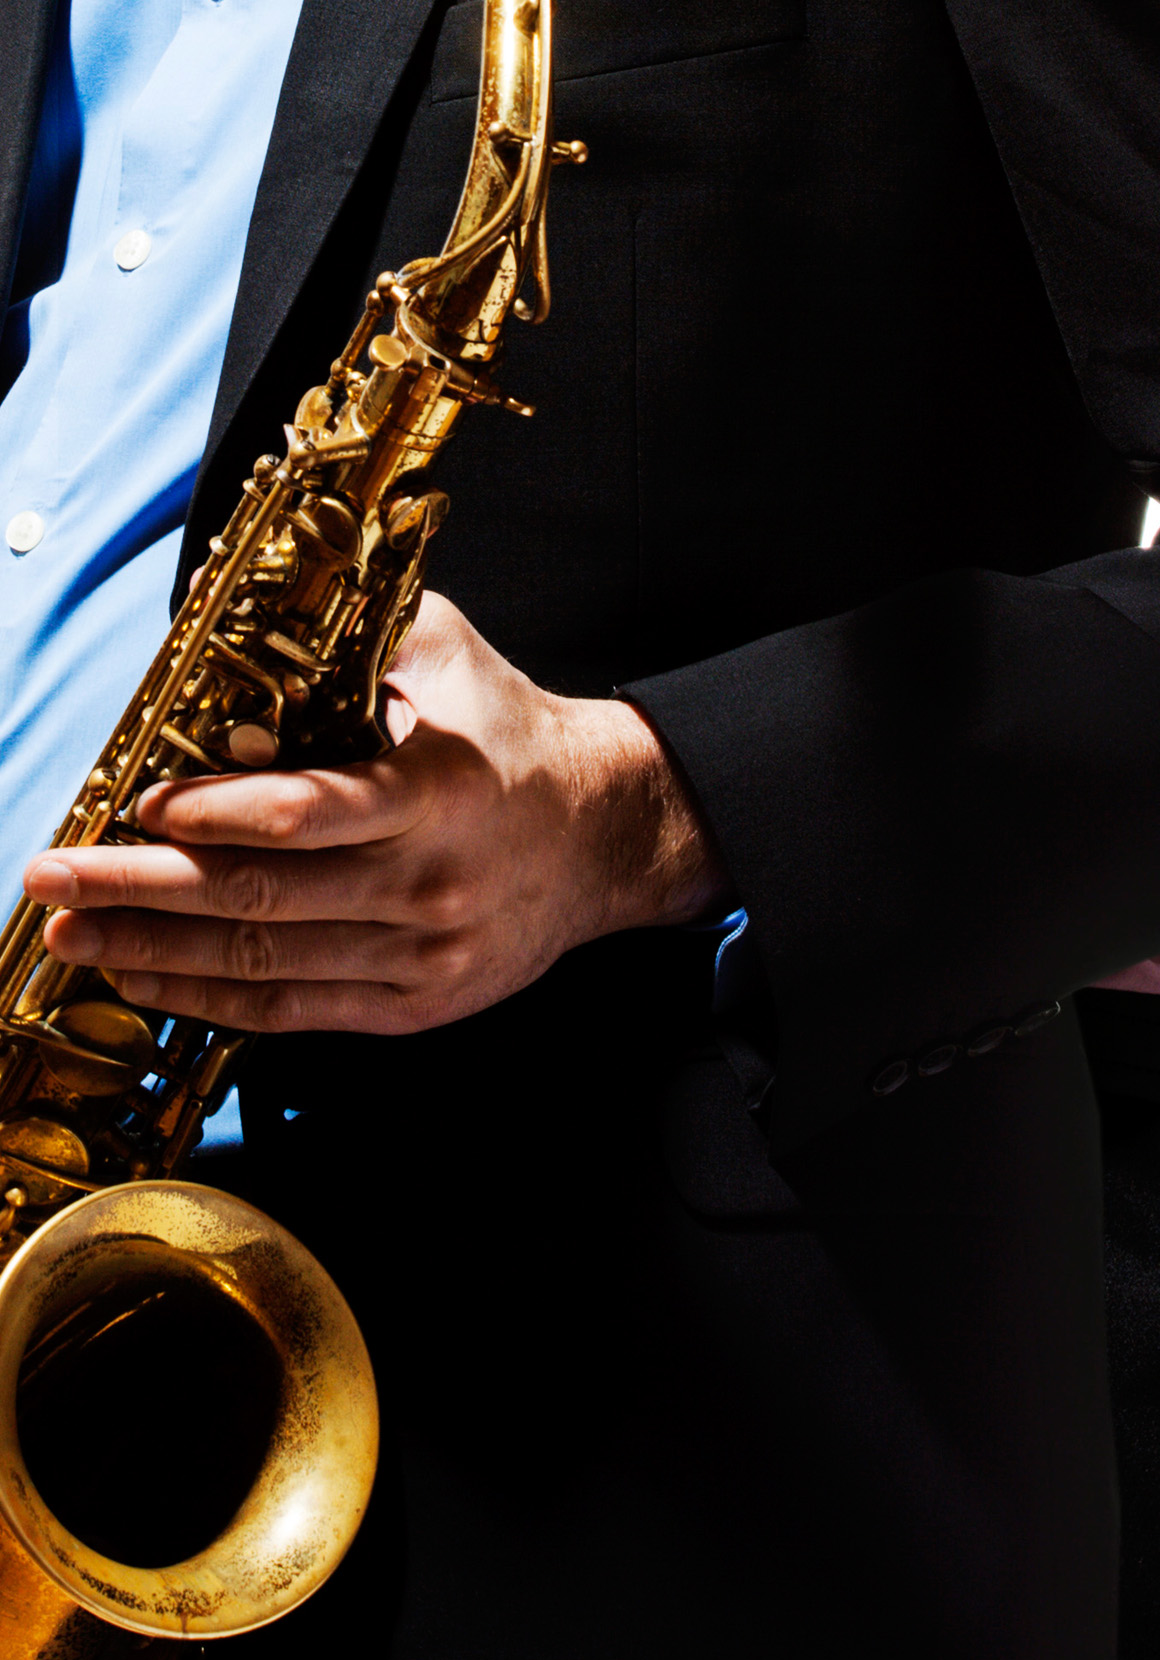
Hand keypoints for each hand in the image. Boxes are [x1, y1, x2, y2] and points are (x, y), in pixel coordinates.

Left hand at [22, 590, 720, 1033]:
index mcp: (438, 788)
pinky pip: (291, 1011)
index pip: (307, 814)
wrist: (604, 831)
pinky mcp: (414, 1006)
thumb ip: (347, 648)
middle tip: (53, 878)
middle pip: (258, 898)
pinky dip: (208, 998)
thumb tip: (236, 656)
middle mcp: (427, 881)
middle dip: (138, 889)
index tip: (141, 806)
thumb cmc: (506, 730)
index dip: (215, 816)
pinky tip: (147, 974)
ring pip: (262, 963)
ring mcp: (420, 955)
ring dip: (152, 949)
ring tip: (72, 930)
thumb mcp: (445, 654)